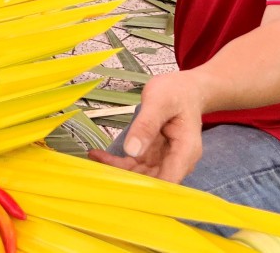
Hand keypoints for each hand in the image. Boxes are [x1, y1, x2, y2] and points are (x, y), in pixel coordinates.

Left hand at [88, 71, 204, 182]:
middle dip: (126, 181)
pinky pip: (133, 164)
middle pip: (152, 182)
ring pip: (140, 175)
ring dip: (117, 171)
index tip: (120, 186)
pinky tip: (98, 154)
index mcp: (185, 151)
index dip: (147, 189)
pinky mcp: (152, 155)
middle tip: (98, 173)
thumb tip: (132, 150)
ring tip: (93, 159)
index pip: (168, 181)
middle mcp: (176, 161)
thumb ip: (146, 125)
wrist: (183, 90)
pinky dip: (116, 162)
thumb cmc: (175, 93)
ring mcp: (164, 160)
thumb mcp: (159, 102)